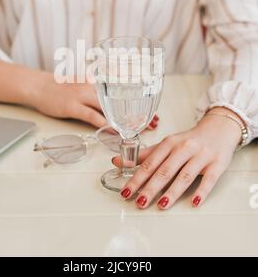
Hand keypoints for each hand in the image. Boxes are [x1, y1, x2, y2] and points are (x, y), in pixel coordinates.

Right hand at [0, 60, 159, 128]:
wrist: (39, 85)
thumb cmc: (62, 86)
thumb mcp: (84, 82)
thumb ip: (100, 88)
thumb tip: (116, 99)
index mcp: (97, 79)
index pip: (124, 88)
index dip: (141, 98)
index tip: (155, 107)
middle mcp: (93, 85)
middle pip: (121, 99)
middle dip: (139, 111)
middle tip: (155, 121)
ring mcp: (82, 95)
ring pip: (110, 109)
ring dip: (126, 120)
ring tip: (140, 129)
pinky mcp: (73, 106)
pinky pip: (93, 117)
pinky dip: (106, 125)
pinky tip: (116, 132)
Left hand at [113, 107, 241, 209]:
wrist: (218, 129)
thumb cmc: (189, 140)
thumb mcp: (167, 144)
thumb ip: (145, 154)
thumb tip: (118, 161)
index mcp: (169, 143)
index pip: (150, 163)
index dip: (137, 178)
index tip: (126, 192)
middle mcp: (184, 148)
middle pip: (165, 170)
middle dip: (151, 187)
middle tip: (139, 202)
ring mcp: (201, 156)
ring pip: (185, 175)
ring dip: (172, 191)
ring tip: (161, 205)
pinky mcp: (217, 164)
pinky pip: (209, 179)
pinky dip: (202, 191)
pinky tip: (194, 202)